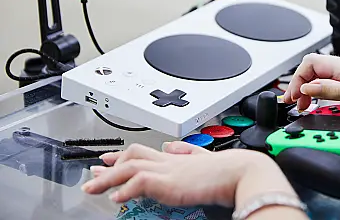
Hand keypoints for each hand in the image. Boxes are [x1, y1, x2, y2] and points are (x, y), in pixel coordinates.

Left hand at [81, 142, 284, 207]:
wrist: (241, 172)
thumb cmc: (229, 171)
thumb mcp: (204, 158)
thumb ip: (188, 152)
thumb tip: (173, 147)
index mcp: (177, 157)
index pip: (145, 151)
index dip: (123, 155)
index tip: (109, 159)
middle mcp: (169, 161)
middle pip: (132, 155)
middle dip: (109, 164)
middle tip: (92, 172)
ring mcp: (168, 170)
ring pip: (130, 167)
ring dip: (108, 178)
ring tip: (92, 189)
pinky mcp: (169, 182)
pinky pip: (140, 182)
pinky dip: (125, 189)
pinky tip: (116, 198)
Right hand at [283, 53, 339, 110]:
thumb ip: (333, 90)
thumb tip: (307, 88)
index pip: (309, 64)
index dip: (296, 79)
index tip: (292, 97)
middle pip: (311, 69)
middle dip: (298, 85)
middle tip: (295, 104)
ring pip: (319, 74)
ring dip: (307, 88)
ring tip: (304, 105)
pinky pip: (329, 80)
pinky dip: (319, 90)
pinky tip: (320, 101)